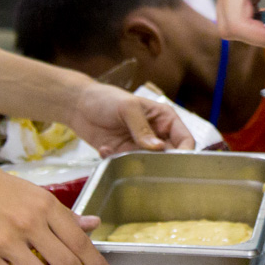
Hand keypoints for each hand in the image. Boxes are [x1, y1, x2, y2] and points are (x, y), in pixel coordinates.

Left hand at [63, 80, 192, 153]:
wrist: (79, 105)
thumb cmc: (107, 98)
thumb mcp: (127, 107)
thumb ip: (142, 128)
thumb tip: (158, 147)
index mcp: (165, 119)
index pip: (185, 140)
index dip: (185, 153)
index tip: (176, 164)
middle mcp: (157, 135)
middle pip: (170, 156)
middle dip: (161, 164)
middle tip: (146, 165)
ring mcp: (140, 147)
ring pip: (149, 165)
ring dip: (135, 163)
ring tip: (120, 153)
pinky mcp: (124, 155)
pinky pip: (127, 165)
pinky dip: (116, 161)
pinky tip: (104, 148)